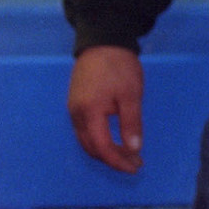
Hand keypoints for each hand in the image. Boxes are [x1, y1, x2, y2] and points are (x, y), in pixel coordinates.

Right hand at [67, 46, 144, 173]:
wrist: (101, 42)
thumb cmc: (118, 67)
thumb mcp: (130, 95)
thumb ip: (131, 123)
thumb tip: (134, 149)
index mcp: (90, 113)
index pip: (102, 147)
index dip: (118, 161)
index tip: (135, 167)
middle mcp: (76, 115)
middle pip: (91, 148)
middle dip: (112, 159)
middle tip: (135, 162)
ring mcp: (73, 110)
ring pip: (86, 141)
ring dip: (104, 151)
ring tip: (126, 153)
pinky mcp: (75, 104)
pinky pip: (84, 131)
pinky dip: (98, 140)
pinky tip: (113, 138)